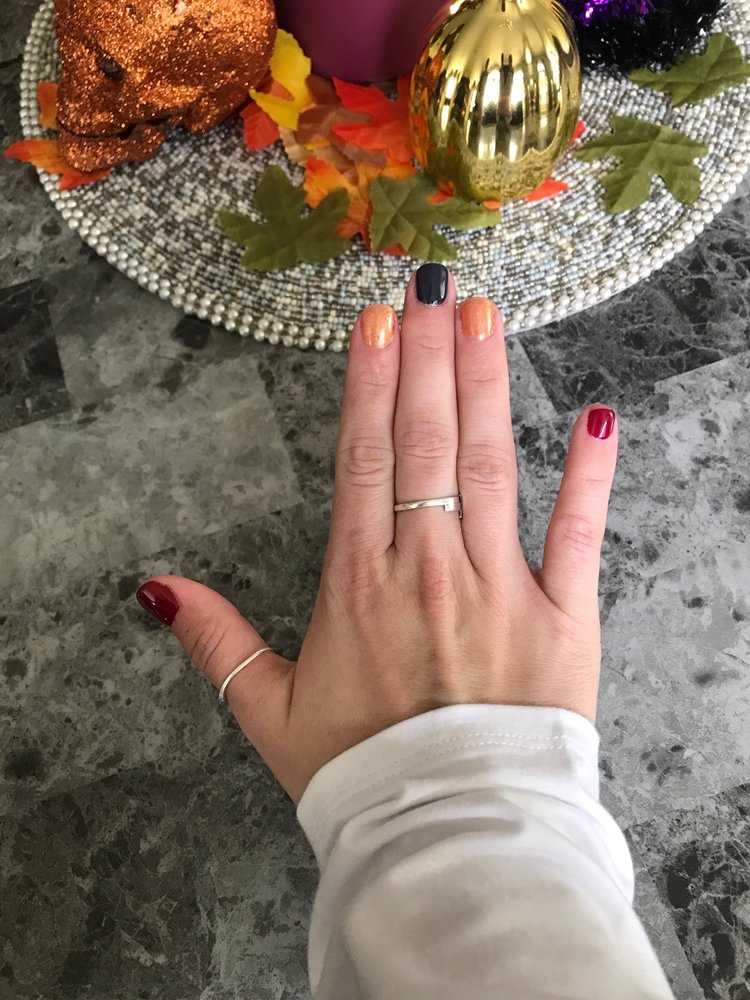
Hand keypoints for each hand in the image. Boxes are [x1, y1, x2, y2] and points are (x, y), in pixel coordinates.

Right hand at [136, 266, 617, 804]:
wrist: (448, 838)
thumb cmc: (361, 775)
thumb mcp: (270, 713)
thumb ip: (216, 642)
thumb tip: (156, 586)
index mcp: (359, 586)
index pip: (362, 458)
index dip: (370, 382)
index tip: (375, 322)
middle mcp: (429, 571)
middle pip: (425, 441)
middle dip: (427, 355)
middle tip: (431, 285)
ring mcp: (501, 589)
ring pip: (491, 465)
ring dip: (487, 385)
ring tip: (485, 317)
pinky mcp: (564, 619)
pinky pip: (579, 535)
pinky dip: (589, 477)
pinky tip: (597, 419)